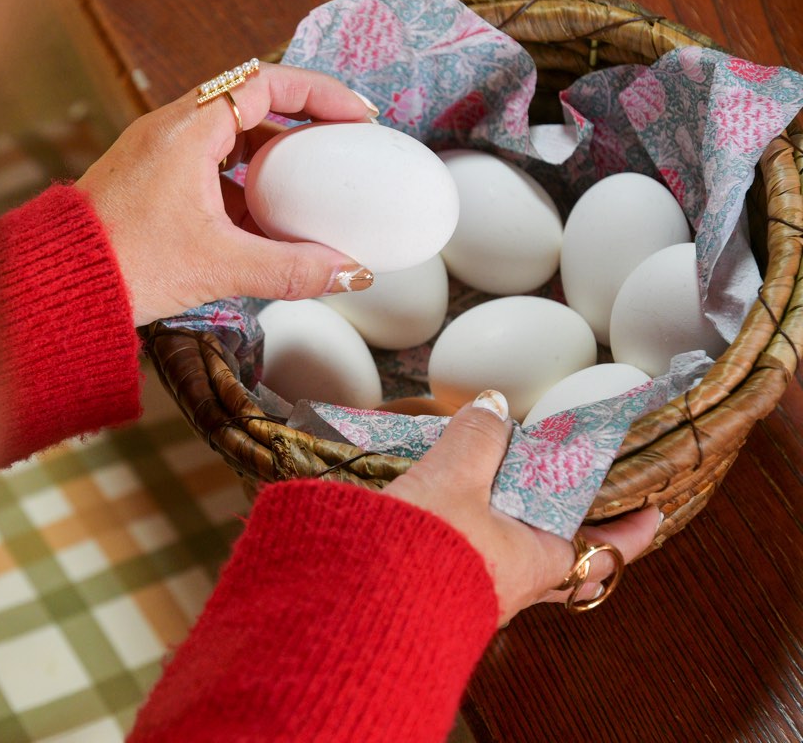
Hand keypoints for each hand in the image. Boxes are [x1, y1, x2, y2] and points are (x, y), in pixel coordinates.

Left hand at [76, 62, 377, 325]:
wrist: (60, 287)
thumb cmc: (125, 265)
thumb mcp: (220, 266)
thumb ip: (291, 269)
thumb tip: (347, 273)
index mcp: (187, 129)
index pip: (266, 82)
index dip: (318, 93)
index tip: (356, 116)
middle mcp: (169, 130)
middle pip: (250, 105)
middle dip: (300, 126)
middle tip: (339, 149)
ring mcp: (156, 155)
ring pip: (227, 140)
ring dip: (270, 161)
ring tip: (310, 191)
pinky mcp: (149, 182)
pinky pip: (207, 169)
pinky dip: (241, 186)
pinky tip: (263, 225)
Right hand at [383, 390, 659, 625]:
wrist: (361, 607)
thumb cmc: (421, 553)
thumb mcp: (453, 479)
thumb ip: (476, 436)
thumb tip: (493, 406)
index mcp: (537, 559)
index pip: (607, 549)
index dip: (632, 529)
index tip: (653, 510)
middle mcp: (515, 584)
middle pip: (566, 560)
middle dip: (577, 532)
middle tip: (581, 501)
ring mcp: (480, 593)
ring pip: (518, 559)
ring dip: (519, 527)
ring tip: (505, 488)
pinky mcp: (442, 592)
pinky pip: (477, 561)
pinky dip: (477, 532)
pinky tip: (451, 508)